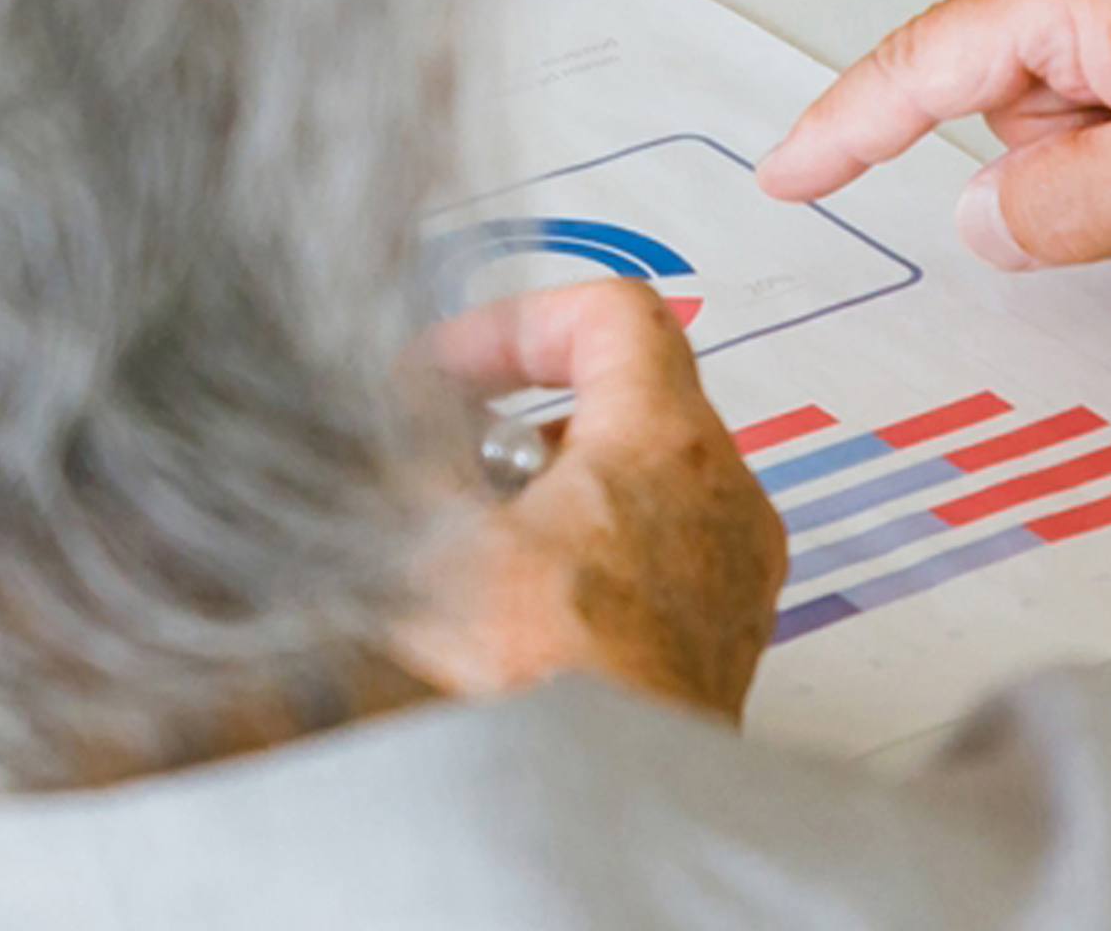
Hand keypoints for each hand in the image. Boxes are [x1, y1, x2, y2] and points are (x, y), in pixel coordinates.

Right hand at [394, 279, 786, 722]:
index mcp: (668, 441)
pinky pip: (663, 552)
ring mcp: (737, 568)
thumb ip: (400, 455)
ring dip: (554, 493)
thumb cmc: (553, 679)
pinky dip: (594, 553)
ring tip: (480, 544)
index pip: (611, 312)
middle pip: (626, 395)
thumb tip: (373, 423)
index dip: (515, 323)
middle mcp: (724, 494)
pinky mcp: (727, 632)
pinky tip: (525, 605)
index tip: (450, 372)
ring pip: (643, 480)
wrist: (611, 800)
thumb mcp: (436, 538)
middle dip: (523, 420)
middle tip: (457, 460)